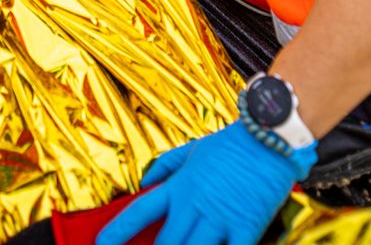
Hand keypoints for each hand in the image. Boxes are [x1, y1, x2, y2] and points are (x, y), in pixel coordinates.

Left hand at [95, 121, 312, 244]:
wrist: (269, 136)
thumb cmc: (232, 143)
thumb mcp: (192, 148)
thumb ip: (165, 167)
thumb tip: (143, 182)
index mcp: (179, 185)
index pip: (139, 210)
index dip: (117, 230)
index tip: (101, 243)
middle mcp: (194, 204)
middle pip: (165, 244)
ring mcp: (219, 218)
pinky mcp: (246, 227)